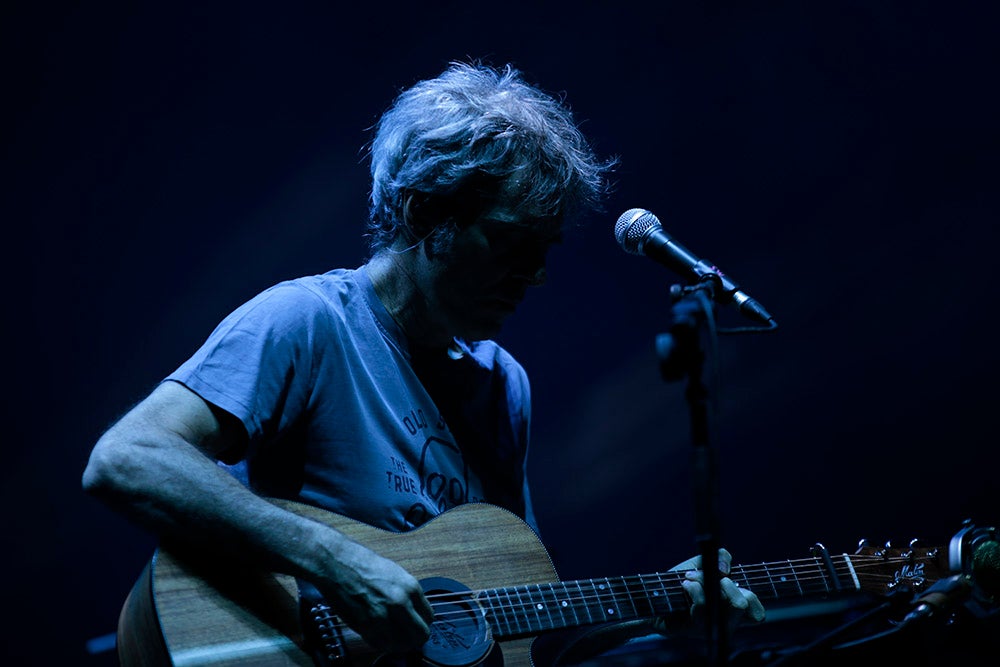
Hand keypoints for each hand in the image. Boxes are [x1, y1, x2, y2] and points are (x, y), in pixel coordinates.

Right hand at [315, 539, 435, 654]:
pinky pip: (382, 645)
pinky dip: (381, 644)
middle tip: (405, 636)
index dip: (421, 622)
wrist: (336, 563)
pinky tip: (377, 634)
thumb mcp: (395, 574)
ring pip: (402, 645)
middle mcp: (401, 603)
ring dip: (397, 643)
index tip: (414, 624)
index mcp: (411, 587)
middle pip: (421, 635)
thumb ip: (408, 594)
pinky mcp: (365, 626)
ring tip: (390, 636)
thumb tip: (415, 612)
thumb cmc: (363, 564)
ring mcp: (383, 616)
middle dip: (414, 638)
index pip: (429, 617)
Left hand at [670, 548, 764, 627]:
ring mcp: (711, 627)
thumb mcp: (702, 564)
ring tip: (691, 578)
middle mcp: (724, 623)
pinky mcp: (695, 627)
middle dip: (730, 584)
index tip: (729, 581)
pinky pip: (705, 605)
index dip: (752, 598)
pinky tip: (684, 584)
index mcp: (731, 610)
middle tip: (712, 580)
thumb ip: (720, 558)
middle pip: (745, 604)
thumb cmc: (680, 582)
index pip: (757, 614)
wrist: (653, 597)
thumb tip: (725, 568)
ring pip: (728, 605)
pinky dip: (696, 587)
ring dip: (709, 581)